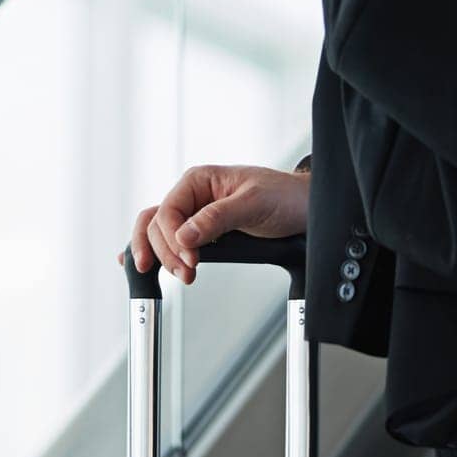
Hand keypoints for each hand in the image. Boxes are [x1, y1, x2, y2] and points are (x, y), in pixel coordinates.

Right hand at [118, 163, 310, 284]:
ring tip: (182, 276)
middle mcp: (193, 196)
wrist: (305, 208)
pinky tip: (150, 264)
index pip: (167, 211)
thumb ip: (217, 218)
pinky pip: (172, 241)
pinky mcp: (204, 232)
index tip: (189, 261)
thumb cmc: (284, 196)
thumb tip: (184, 235)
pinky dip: (158, 252)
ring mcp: (196, 214)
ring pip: (159, 234)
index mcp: (200, 179)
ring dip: (163, 257)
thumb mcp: (253, 204)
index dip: (173, 239)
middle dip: (165, 252)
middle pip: (156, 223)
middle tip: (185, 274)